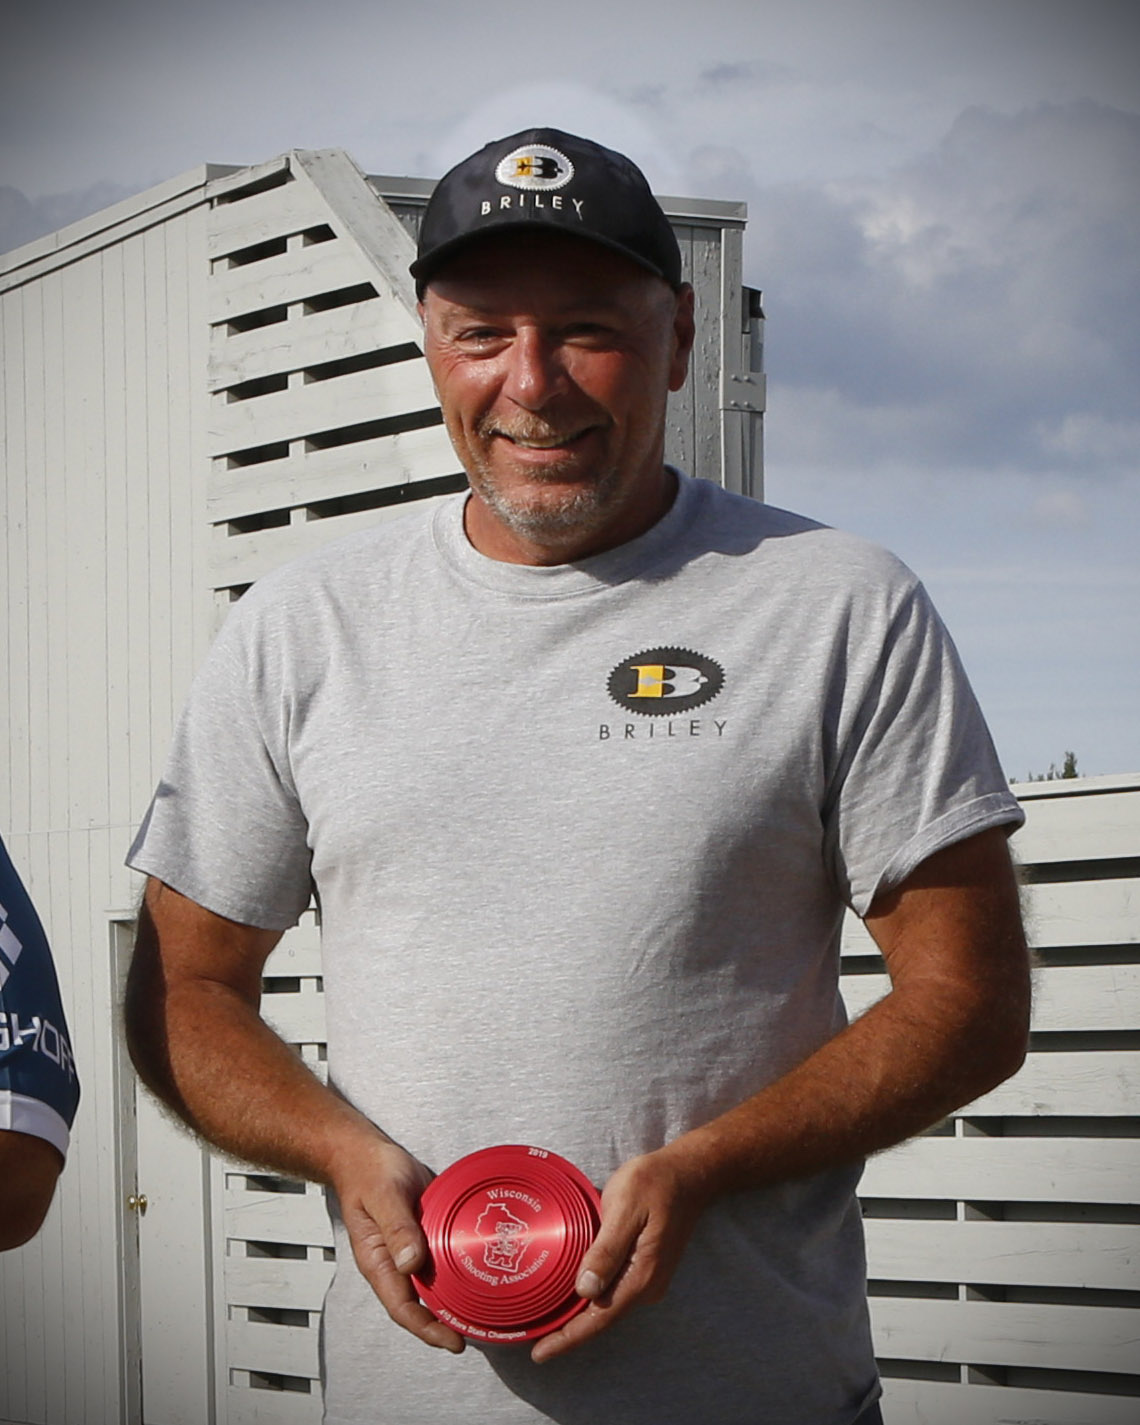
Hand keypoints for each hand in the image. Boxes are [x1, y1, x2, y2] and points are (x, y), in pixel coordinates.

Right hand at [332, 1136, 464, 1354]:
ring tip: (484, 1312)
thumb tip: (410, 1262)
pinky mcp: (424, 1236)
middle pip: (420, 1305)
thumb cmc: (369, 1172)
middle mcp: (394, 1263)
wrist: (365, 1154)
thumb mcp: (384, 1195)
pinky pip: (440, 1260)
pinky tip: (479, 1272)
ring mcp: (409, 1251)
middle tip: (479, 1331)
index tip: (453, 1341)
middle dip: (446, 1323)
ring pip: (432, 1285)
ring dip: (454, 1300)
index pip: (402, 1308)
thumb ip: (396, 1226)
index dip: (427, 1328)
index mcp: (378, 1262)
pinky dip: (457, 1271)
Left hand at [530, 1145, 708, 1362]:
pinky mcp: (645, 1269)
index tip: (540, 1354)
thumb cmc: (654, 1184)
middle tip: (533, 1337)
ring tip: (545, 1322)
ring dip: (577, 1315)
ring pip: (606, 1306)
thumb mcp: (625, 1208)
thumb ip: (606, 1250)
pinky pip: (612, 1291)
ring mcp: (647, 1279)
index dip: (567, 1339)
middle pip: (600, 1318)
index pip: (599, 1319)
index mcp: (641, 1276)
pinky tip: (570, 1295)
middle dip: (568, 1331)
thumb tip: (585, 1290)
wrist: (688, 1174)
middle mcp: (646, 1286)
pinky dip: (590, 1298)